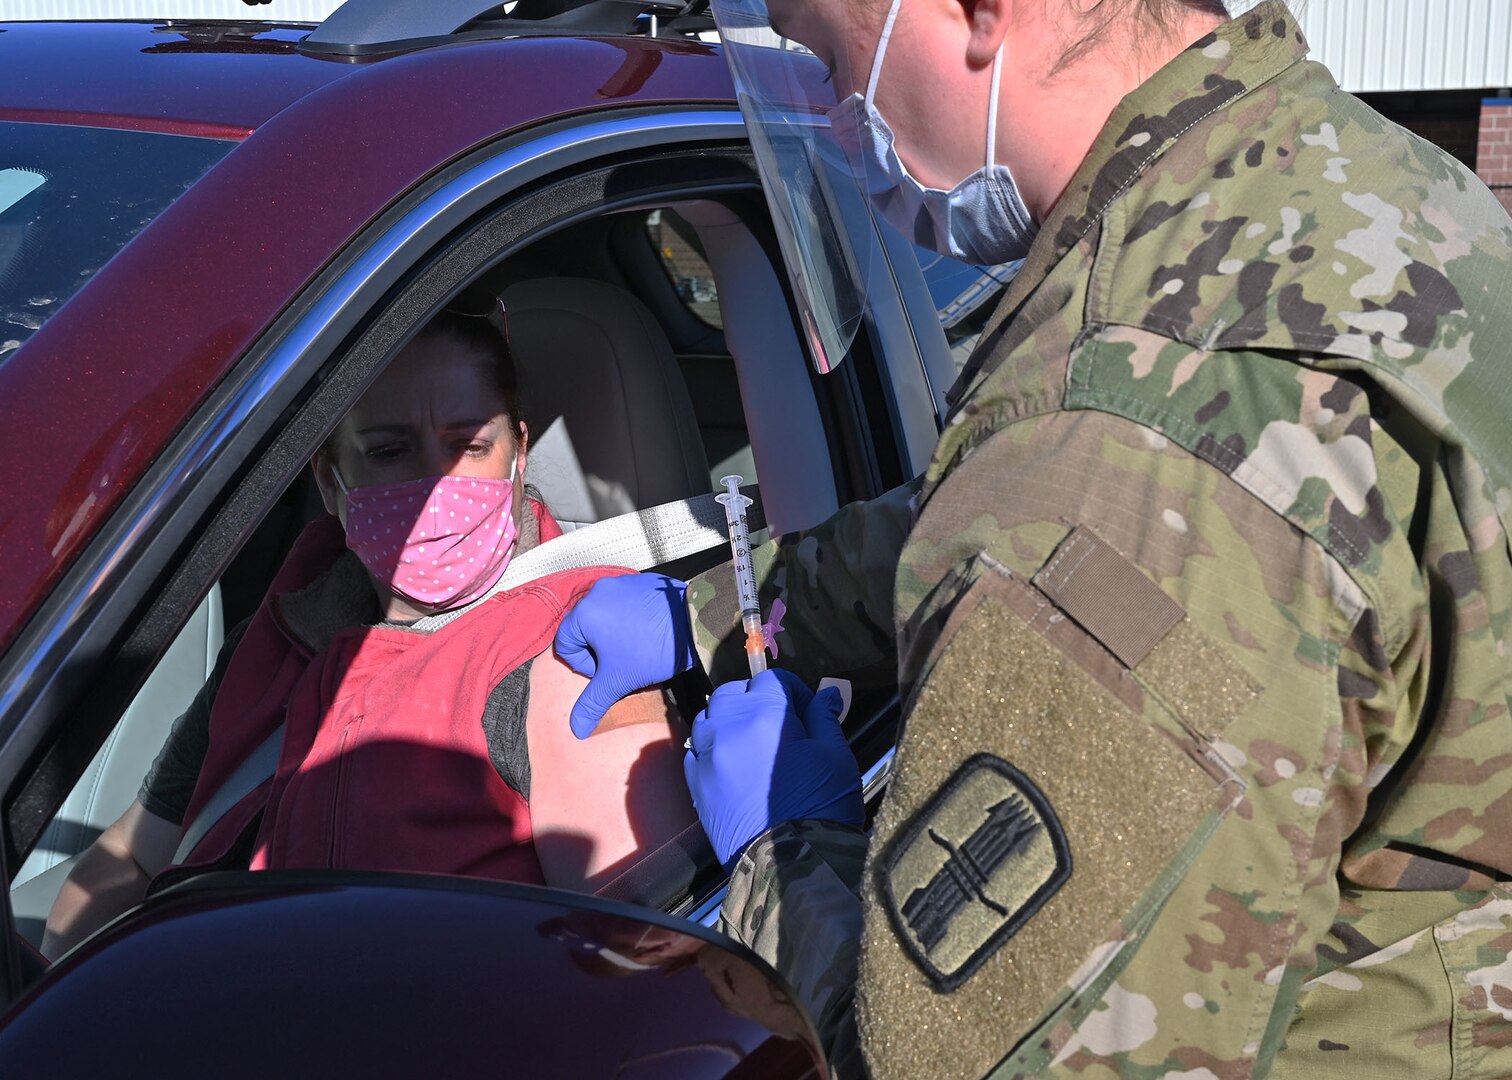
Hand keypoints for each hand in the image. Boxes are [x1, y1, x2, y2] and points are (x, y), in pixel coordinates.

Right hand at [555, 573, 696, 738]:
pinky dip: (628, 619)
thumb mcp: (619, 680)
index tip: (606, 671)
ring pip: (603, 615)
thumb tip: (576, 730)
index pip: (564, 644)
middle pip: (582, 628)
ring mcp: (620, 583)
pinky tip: (647, 634)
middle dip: (597, 650)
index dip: (583, 665)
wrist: (696, 624)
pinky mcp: (640, 581)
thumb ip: (592, 703)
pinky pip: (623, 602)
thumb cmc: (653, 650)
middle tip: (619, 663)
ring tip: (634, 649)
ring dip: (611, 635)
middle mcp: (598, 591)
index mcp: (585, 612)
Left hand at [684, 668, 862, 868]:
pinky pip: (696, 751)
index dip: (793, 691)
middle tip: (779, 723)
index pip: (771, 679)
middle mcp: (728, 728)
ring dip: (728, 720)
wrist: (792, 866)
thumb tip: (825, 695)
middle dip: (755, 699)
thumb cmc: (821, 806)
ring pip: (708, 718)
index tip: (807, 710)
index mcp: (765, 714)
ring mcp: (707, 757)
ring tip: (753, 741)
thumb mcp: (835, 756)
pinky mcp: (695, 785)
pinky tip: (734, 764)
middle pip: (732, 693)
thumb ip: (824, 719)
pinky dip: (712, 749)